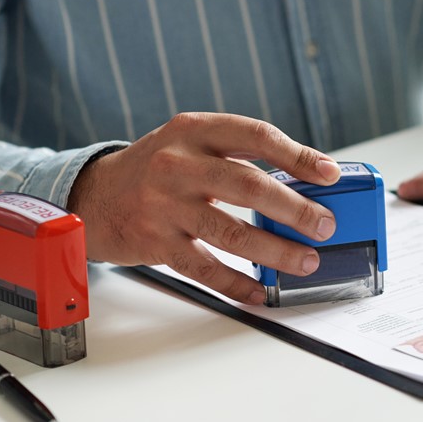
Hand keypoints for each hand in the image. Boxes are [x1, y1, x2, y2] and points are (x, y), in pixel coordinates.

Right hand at [67, 112, 340, 304]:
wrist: (92, 195)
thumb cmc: (155, 169)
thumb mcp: (191, 144)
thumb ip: (237, 156)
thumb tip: (302, 186)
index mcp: (194, 130)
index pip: (256, 136)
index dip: (298, 156)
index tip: (329, 174)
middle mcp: (177, 164)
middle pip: (249, 186)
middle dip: (295, 209)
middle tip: (325, 225)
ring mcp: (165, 205)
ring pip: (232, 233)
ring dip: (276, 251)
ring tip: (305, 261)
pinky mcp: (156, 242)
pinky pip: (206, 269)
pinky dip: (237, 283)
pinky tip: (261, 291)